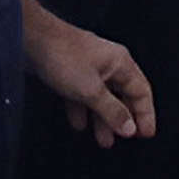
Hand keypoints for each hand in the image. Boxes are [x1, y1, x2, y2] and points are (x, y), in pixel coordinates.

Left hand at [23, 5, 154, 145]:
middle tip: (128, 138)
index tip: (146, 134)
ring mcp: (88, 67)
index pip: (142, 92)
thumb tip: (129, 127)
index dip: (146, 114)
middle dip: (125, 119)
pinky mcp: (70, 71)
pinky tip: (79, 124)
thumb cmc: (63, 56)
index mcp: (120, 64)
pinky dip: (83, 110)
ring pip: (102, 97)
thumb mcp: (92, 91)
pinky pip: (82, 94)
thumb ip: (112, 111)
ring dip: (103, 119)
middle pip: (123, 95)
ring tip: (104, 140)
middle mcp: (108, 64)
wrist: (31, 38)